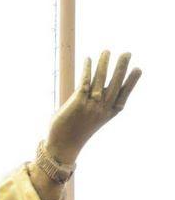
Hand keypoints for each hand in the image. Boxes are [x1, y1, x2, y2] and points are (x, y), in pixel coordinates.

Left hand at [46, 51, 141, 165]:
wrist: (62, 148)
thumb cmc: (76, 132)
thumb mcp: (93, 119)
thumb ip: (98, 104)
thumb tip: (100, 85)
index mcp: (108, 115)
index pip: (123, 96)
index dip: (131, 83)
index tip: (138, 70)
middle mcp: (101, 110)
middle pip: (114, 85)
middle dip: (121, 68)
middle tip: (127, 53)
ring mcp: (90, 106)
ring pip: (99, 80)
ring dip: (103, 64)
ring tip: (107, 51)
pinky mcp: (77, 104)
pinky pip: (84, 82)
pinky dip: (87, 70)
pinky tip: (88, 59)